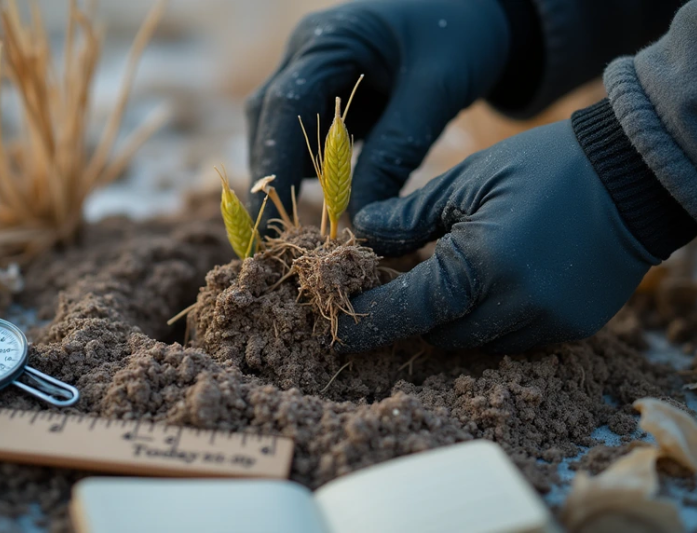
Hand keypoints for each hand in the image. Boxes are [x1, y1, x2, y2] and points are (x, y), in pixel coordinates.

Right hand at [246, 0, 511, 222]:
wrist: (479, 11)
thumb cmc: (462, 37)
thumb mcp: (435, 92)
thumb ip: (396, 151)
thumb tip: (357, 218)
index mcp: (329, 39)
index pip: (284, 106)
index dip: (274, 164)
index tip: (271, 218)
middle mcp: (308, 51)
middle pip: (268, 118)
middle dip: (271, 174)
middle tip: (275, 234)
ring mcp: (314, 69)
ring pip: (280, 128)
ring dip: (287, 172)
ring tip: (301, 223)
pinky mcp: (328, 90)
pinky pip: (306, 132)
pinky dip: (310, 166)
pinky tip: (327, 197)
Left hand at [337, 121, 658, 353]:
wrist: (632, 173)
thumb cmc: (542, 166)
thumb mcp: (466, 181)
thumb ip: (409, 216)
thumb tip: (362, 232)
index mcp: (479, 266)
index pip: (407, 310)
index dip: (366, 321)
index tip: (334, 329)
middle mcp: (514, 306)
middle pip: (437, 334)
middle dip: (414, 311)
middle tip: (404, 278)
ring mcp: (548, 323)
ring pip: (473, 342)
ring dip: (454, 317)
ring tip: (459, 272)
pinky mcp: (571, 328)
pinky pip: (513, 340)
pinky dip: (492, 319)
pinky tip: (497, 282)